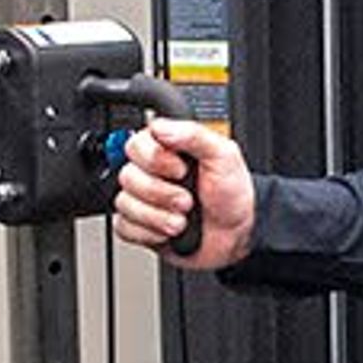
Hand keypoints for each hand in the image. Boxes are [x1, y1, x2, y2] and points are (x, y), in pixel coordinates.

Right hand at [117, 116, 254, 271]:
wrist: (237, 235)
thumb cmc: (232, 195)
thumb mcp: (224, 156)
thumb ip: (193, 135)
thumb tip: (160, 127)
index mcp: (167, 150)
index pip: (136, 145)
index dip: (155, 159)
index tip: (180, 170)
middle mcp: (152, 172)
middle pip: (128, 176)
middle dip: (161, 193)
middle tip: (187, 199)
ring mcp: (144, 199)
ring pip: (125, 203)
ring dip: (158, 215)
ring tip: (182, 218)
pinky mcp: (140, 225)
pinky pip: (125, 227)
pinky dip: (149, 232)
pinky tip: (168, 231)